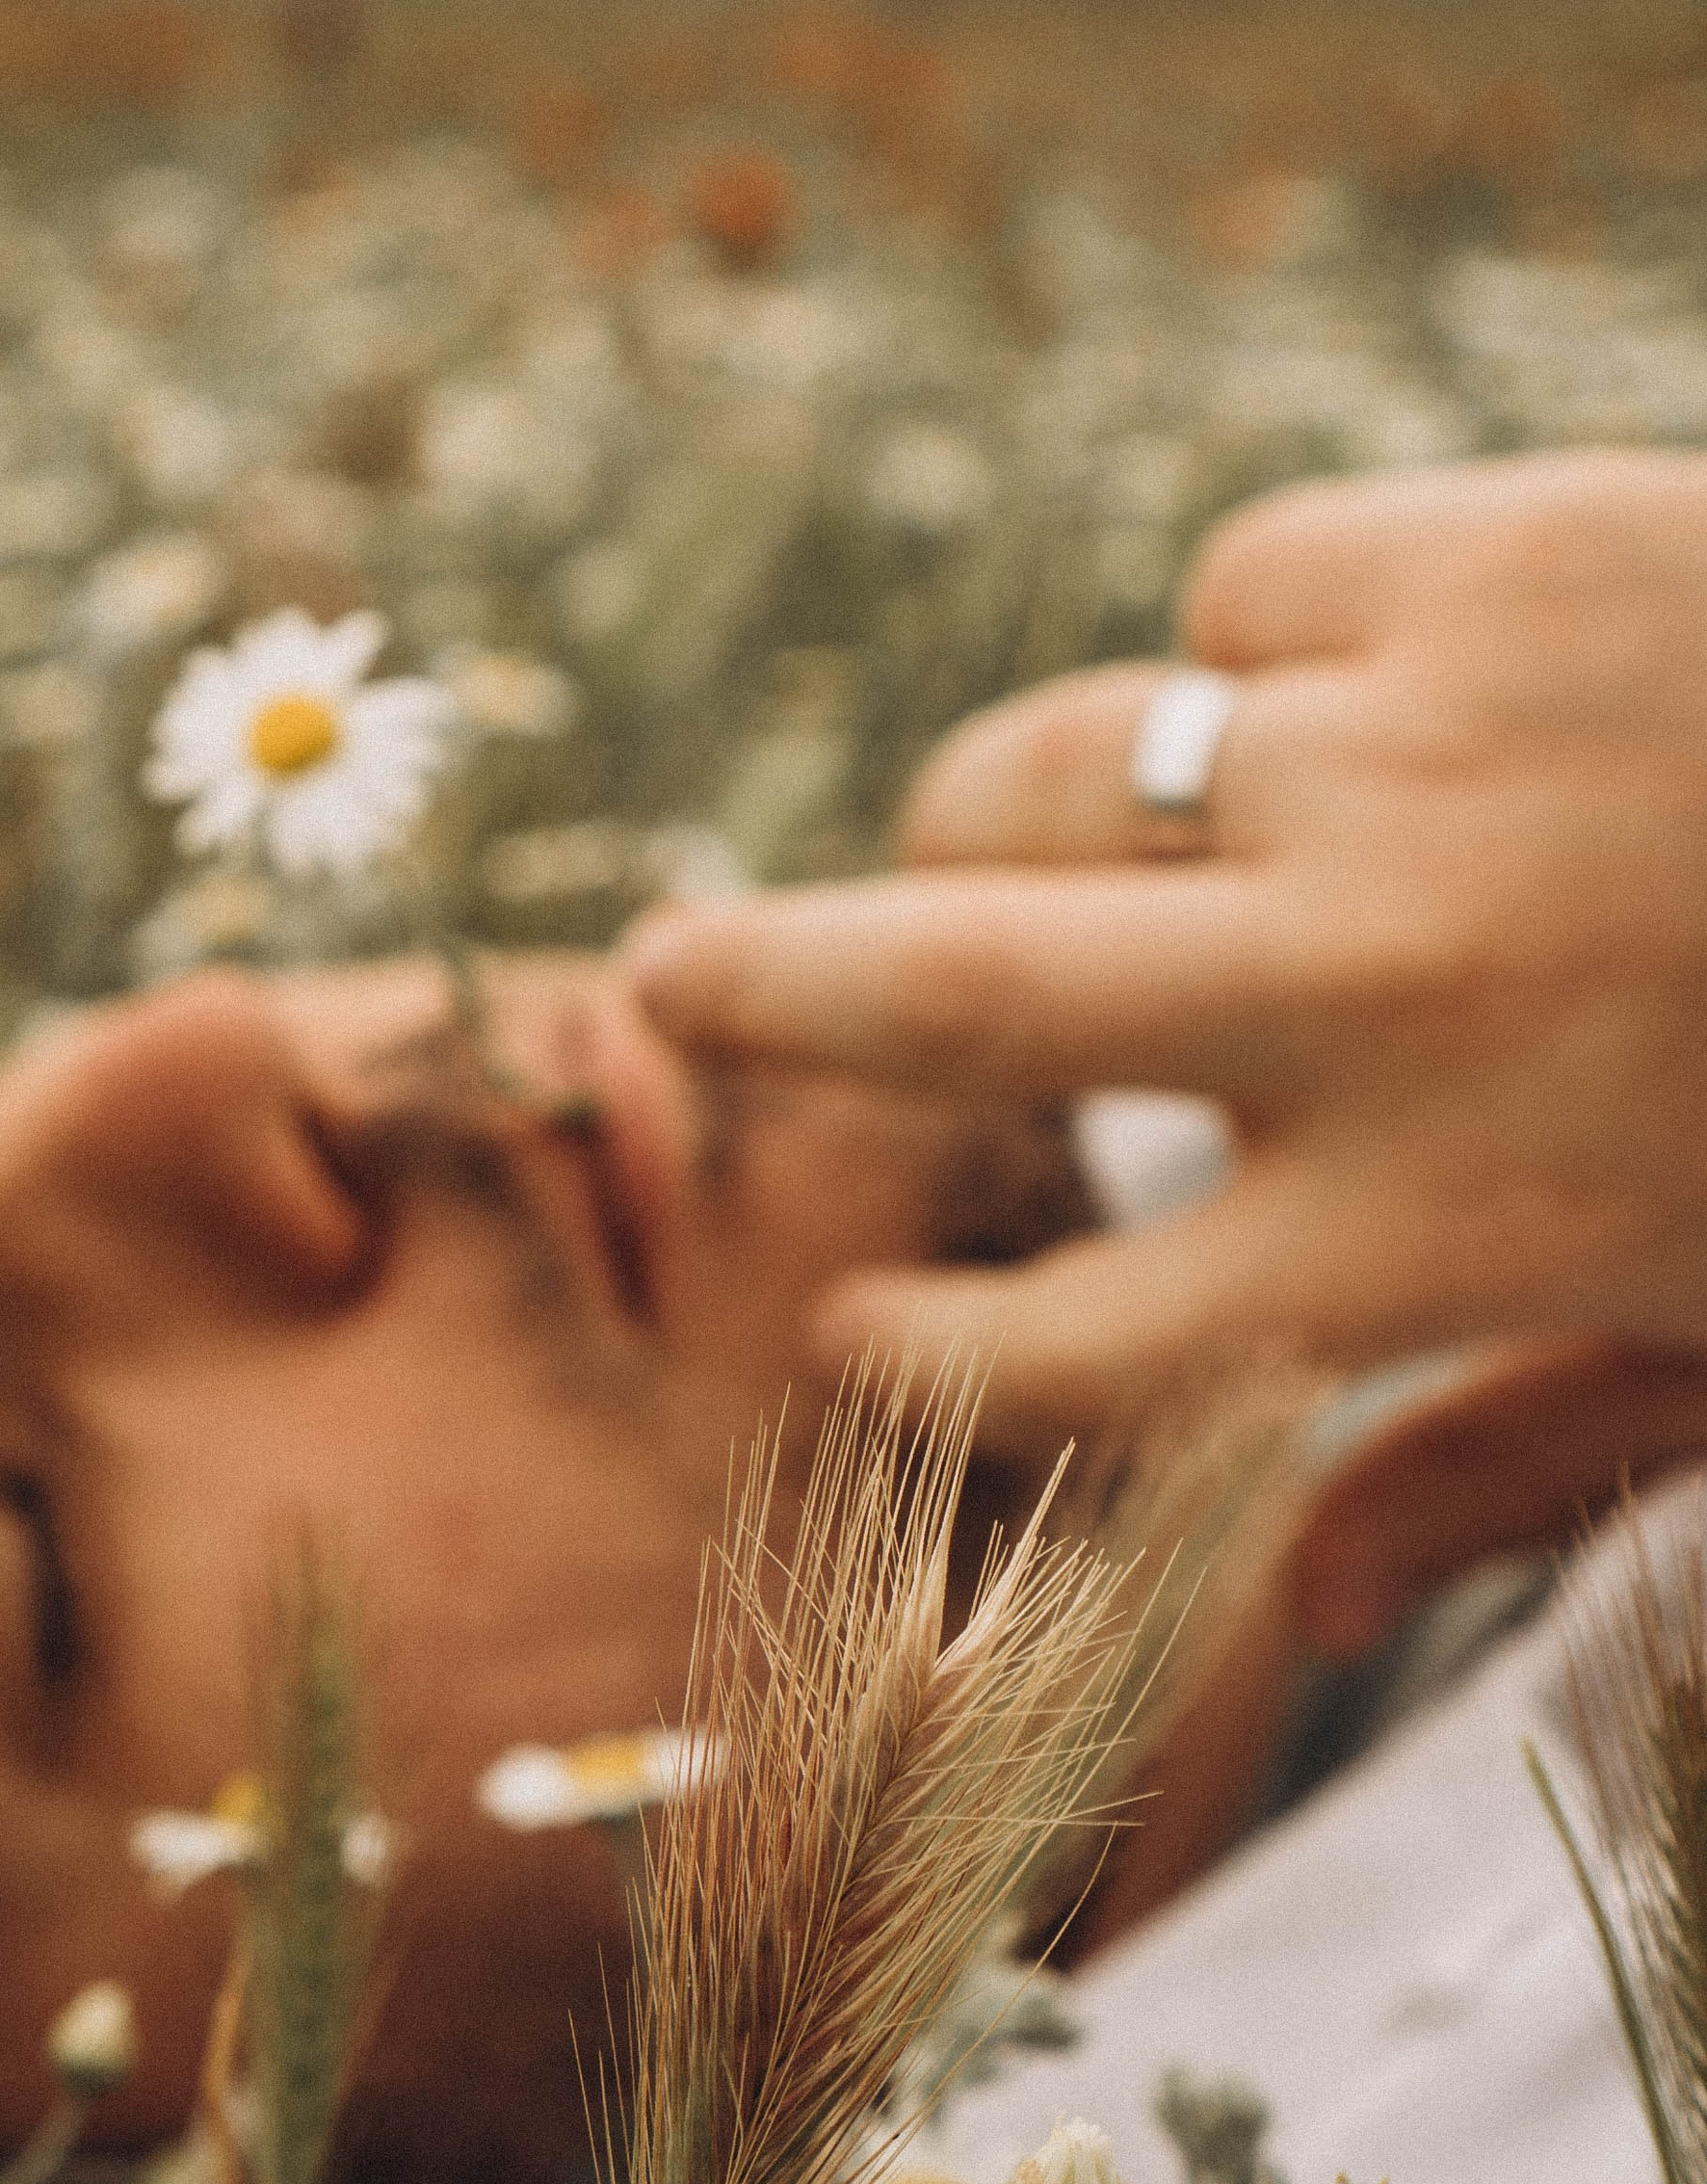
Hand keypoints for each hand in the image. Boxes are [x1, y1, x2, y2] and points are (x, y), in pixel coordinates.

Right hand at [626, 451, 1706, 1453]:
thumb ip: (1519, 1467)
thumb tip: (1315, 1616)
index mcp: (1455, 1223)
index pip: (1087, 1340)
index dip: (932, 1355)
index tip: (852, 1329)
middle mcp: (1390, 995)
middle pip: (960, 999)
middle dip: (768, 996)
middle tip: (663, 979)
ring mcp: (1421, 760)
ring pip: (1064, 767)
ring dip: (988, 815)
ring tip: (970, 831)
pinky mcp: (1484, 566)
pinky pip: (1246, 588)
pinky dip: (1261, 649)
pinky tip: (1351, 689)